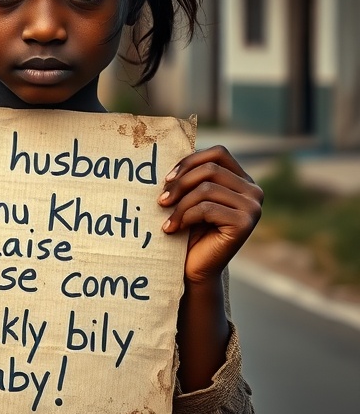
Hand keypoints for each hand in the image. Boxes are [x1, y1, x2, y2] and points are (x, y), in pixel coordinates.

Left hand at [158, 146, 263, 283]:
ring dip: (179, 204)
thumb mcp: (190, 197)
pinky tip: (173, 229)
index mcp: (242, 180)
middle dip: (180, 183)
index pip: (218, 153)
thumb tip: (169, 146)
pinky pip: (207, 208)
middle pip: (210, 169)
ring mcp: (254, 207)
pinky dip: (184, 217)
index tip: (166, 179)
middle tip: (160, 201)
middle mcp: (254, 190)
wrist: (194, 267)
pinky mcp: (246, 223)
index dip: (189, 161)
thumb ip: (192, 175)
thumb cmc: (188, 230)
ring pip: (206, 189)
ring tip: (166, 219)